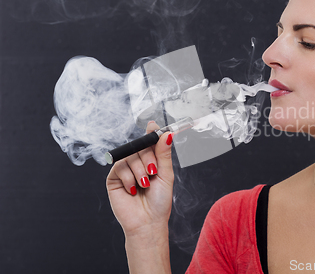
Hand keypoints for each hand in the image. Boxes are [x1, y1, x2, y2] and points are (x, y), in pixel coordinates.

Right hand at [107, 121, 173, 237]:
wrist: (147, 222)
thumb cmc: (159, 201)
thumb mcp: (166, 175)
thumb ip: (163, 154)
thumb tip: (167, 134)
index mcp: (151, 160)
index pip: (150, 142)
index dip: (151, 132)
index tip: (154, 125)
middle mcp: (137, 162)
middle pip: (140, 147)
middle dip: (148, 158)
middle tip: (153, 172)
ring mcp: (124, 169)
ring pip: (130, 157)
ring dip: (140, 171)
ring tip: (144, 185)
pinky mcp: (113, 178)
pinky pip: (119, 167)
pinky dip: (129, 178)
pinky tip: (133, 190)